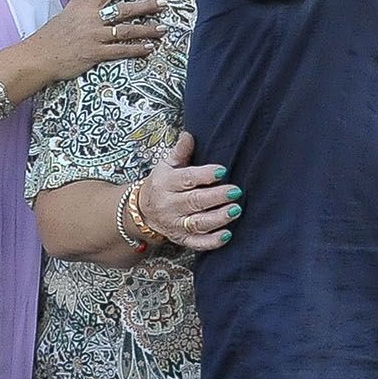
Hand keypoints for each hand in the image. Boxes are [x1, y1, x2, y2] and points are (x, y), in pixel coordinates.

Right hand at [19, 0, 163, 83]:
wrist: (37, 57)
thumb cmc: (51, 36)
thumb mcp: (65, 12)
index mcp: (84, 8)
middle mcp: (91, 20)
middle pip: (123, 9)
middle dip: (146, 6)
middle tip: (163, 3)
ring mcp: (94, 36)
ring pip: (126, 30)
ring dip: (147, 30)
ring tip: (163, 29)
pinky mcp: (95, 53)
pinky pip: (120, 50)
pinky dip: (136, 49)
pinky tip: (149, 48)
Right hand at [136, 131, 240, 250]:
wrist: (141, 211)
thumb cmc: (162, 183)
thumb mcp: (167, 165)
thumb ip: (180, 151)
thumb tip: (189, 135)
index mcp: (166, 184)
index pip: (186, 179)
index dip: (204, 175)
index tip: (222, 170)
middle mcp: (169, 205)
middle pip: (194, 202)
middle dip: (215, 197)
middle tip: (235, 191)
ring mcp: (175, 224)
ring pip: (197, 224)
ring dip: (218, 218)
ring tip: (236, 210)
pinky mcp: (181, 239)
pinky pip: (196, 243)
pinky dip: (211, 242)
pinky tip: (227, 235)